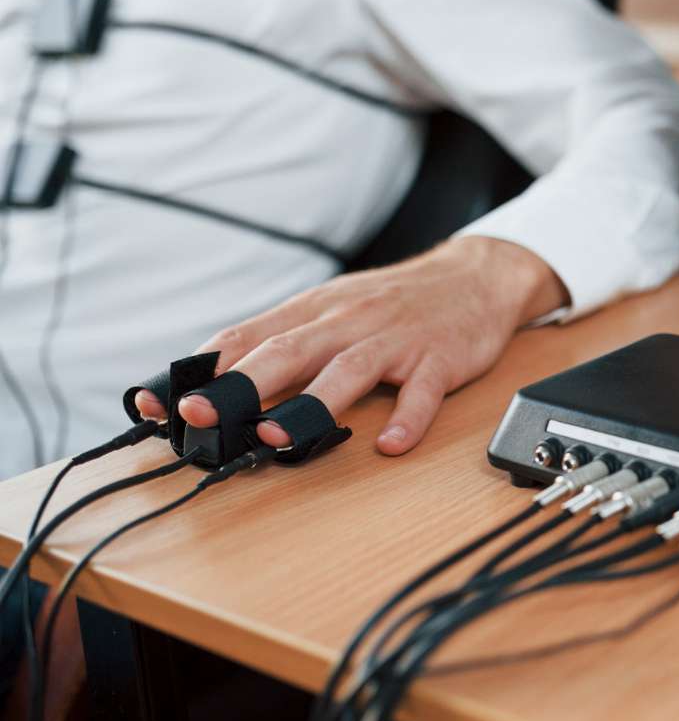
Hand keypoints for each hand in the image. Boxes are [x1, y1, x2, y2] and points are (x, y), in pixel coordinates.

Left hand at [134, 237, 565, 454]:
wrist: (475, 276)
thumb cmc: (393, 303)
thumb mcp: (331, 309)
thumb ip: (281, 341)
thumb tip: (213, 382)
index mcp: (315, 311)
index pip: (248, 336)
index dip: (203, 369)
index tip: (161, 403)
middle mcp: (349, 322)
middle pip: (289, 350)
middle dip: (240, 384)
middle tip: (203, 416)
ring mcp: (395, 341)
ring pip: (350, 370)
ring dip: (311, 403)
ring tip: (277, 434)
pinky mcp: (440, 359)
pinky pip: (422, 392)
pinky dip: (408, 418)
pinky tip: (392, 443)